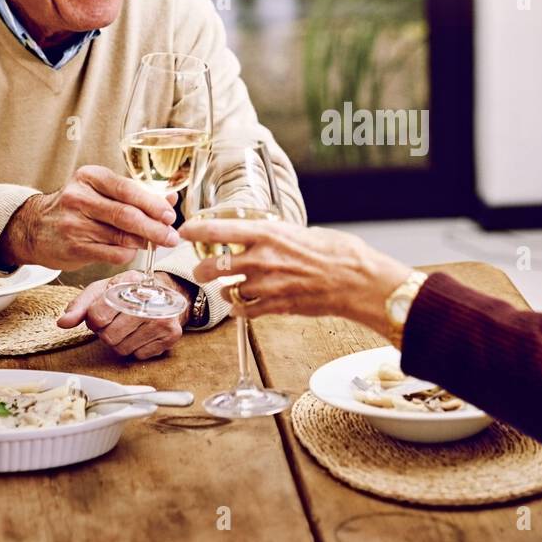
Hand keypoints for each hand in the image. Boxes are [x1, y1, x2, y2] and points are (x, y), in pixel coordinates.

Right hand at [0, 165, 180, 269]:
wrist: (33, 227)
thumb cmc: (76, 206)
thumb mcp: (100, 190)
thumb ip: (135, 193)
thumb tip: (171, 198)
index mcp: (90, 177)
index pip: (127, 189)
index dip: (153, 203)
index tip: (170, 214)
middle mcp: (79, 198)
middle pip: (126, 215)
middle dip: (154, 228)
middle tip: (172, 237)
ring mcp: (74, 224)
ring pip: (121, 236)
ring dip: (144, 242)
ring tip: (157, 244)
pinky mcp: (74, 248)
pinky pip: (111, 253)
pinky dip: (127, 253)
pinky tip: (132, 251)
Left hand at [56, 270, 191, 358]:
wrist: (167, 292)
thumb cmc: (130, 291)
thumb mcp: (103, 290)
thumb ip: (81, 306)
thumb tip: (63, 322)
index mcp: (129, 282)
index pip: (98, 315)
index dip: (94, 319)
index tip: (101, 314)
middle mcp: (149, 301)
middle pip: (109, 336)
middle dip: (107, 332)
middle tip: (115, 322)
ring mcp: (163, 318)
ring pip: (123, 349)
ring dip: (121, 342)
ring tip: (128, 327)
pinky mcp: (172, 335)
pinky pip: (140, 355)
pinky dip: (137, 348)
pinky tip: (141, 333)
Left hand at [179, 221, 410, 334]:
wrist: (357, 281)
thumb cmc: (338, 253)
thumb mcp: (303, 232)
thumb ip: (278, 236)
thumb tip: (265, 236)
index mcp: (267, 233)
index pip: (217, 230)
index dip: (195, 230)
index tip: (184, 231)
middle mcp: (261, 259)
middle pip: (211, 267)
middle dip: (201, 270)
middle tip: (202, 270)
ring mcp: (265, 286)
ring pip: (227, 291)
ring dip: (224, 291)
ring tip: (228, 289)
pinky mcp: (274, 307)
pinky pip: (244, 311)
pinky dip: (240, 309)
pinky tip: (243, 305)